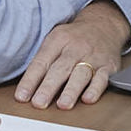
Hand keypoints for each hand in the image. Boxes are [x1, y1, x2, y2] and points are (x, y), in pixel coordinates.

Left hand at [14, 0, 130, 109]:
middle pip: (59, 69)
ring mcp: (92, 56)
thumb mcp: (55, 40)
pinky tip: (88, 99)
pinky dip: (95, 89)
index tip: (22, 96)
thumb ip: (44, 61)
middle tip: (38, 103)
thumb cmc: (74, 37)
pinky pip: (101, 78)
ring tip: (62, 105)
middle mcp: (74, 48)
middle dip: (48, 87)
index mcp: (57, 40)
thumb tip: (27, 87)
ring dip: (70, 91)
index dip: (30, 80)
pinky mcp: (108, 66)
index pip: (41, 62)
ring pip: (80, 74)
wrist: (103, 24)